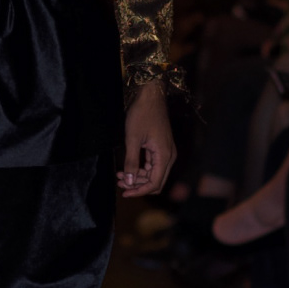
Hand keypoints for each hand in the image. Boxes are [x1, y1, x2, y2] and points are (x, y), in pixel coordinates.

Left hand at [118, 78, 175, 197]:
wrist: (151, 95)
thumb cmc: (142, 114)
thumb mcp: (133, 139)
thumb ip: (131, 162)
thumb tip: (129, 182)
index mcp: (164, 156)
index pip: (155, 183)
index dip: (139, 191)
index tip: (124, 193)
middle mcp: (169, 156)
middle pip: (156, 181)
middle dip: (138, 185)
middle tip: (120, 184)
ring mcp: (166, 152)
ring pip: (153, 174)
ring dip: (137, 178)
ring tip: (119, 176)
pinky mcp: (160, 147)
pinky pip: (152, 165)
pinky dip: (140, 169)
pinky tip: (126, 168)